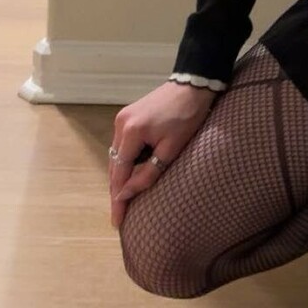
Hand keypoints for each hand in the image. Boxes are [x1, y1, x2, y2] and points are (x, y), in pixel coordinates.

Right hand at [108, 81, 217, 229]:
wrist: (192, 85)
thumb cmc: (187, 117)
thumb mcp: (171, 149)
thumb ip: (147, 173)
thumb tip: (126, 194)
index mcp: (130, 132)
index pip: (120, 174)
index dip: (118, 199)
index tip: (117, 222)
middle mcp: (120, 124)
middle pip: (115, 166)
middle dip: (117, 190)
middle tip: (120, 216)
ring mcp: (122, 118)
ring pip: (117, 156)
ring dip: (121, 176)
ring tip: (126, 199)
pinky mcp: (128, 116)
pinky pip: (122, 145)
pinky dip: (126, 161)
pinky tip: (132, 174)